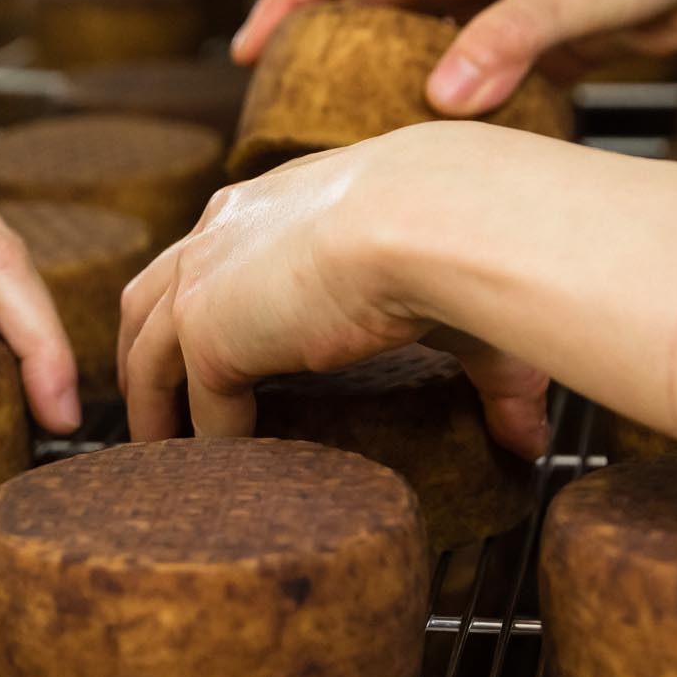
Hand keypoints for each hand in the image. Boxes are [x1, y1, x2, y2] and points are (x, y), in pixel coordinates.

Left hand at [116, 130, 547, 457]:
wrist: (435, 216)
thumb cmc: (464, 236)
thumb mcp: (465, 299)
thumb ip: (488, 375)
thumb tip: (529, 437)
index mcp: (274, 203)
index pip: (215, 253)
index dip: (207, 301)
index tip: (212, 346)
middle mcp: (224, 229)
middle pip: (151, 295)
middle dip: (146, 348)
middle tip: (155, 403)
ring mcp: (204, 280)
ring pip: (146, 351)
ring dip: (149, 404)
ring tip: (160, 453)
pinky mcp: (208, 333)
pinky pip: (196, 405)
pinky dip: (203, 441)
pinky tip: (215, 473)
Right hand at [232, 0, 676, 115]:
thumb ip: (506, 43)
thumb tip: (440, 101)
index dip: (289, 2)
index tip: (247, 50)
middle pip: (367, 13)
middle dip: (317, 57)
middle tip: (280, 117)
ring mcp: (498, 17)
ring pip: (414, 55)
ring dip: (379, 95)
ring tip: (346, 154)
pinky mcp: (534, 52)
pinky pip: (469, 87)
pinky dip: (445, 120)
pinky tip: (438, 163)